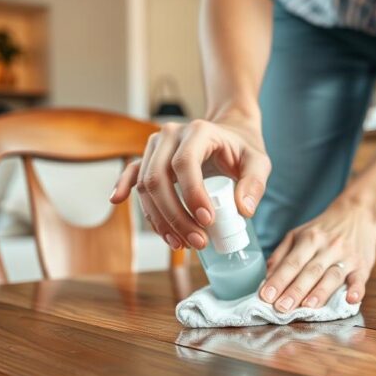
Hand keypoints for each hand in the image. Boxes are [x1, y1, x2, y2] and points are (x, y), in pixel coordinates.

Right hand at [110, 117, 270, 249]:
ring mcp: (156, 146)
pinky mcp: (149, 158)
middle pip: (158, 178)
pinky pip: (133, 174)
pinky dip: (125, 188)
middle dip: (175, 216)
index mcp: (198, 131)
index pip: (185, 164)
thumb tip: (243, 211)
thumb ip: (254, 184)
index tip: (208, 221)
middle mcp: (170, 135)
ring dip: (159, 218)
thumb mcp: (259, 162)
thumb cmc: (243, 149)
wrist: (230, 133)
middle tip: (198, 241)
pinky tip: (116, 201)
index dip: (192, 195)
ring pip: (145, 185)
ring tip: (182, 243)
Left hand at [261, 196, 375, 310]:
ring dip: (320, 293)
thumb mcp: (298, 234)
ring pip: (332, 276)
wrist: (357, 214)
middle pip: (310, 271)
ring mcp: (347, 257)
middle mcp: (328, 247)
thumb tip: (267, 278)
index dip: (278, 280)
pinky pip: (360, 279)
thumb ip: (281, 255)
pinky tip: (350, 299)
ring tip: (307, 307)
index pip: (292, 263)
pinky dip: (356, 290)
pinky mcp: (363, 266)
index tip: (265, 296)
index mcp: (309, 239)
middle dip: (295, 291)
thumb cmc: (323, 229)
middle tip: (281, 308)